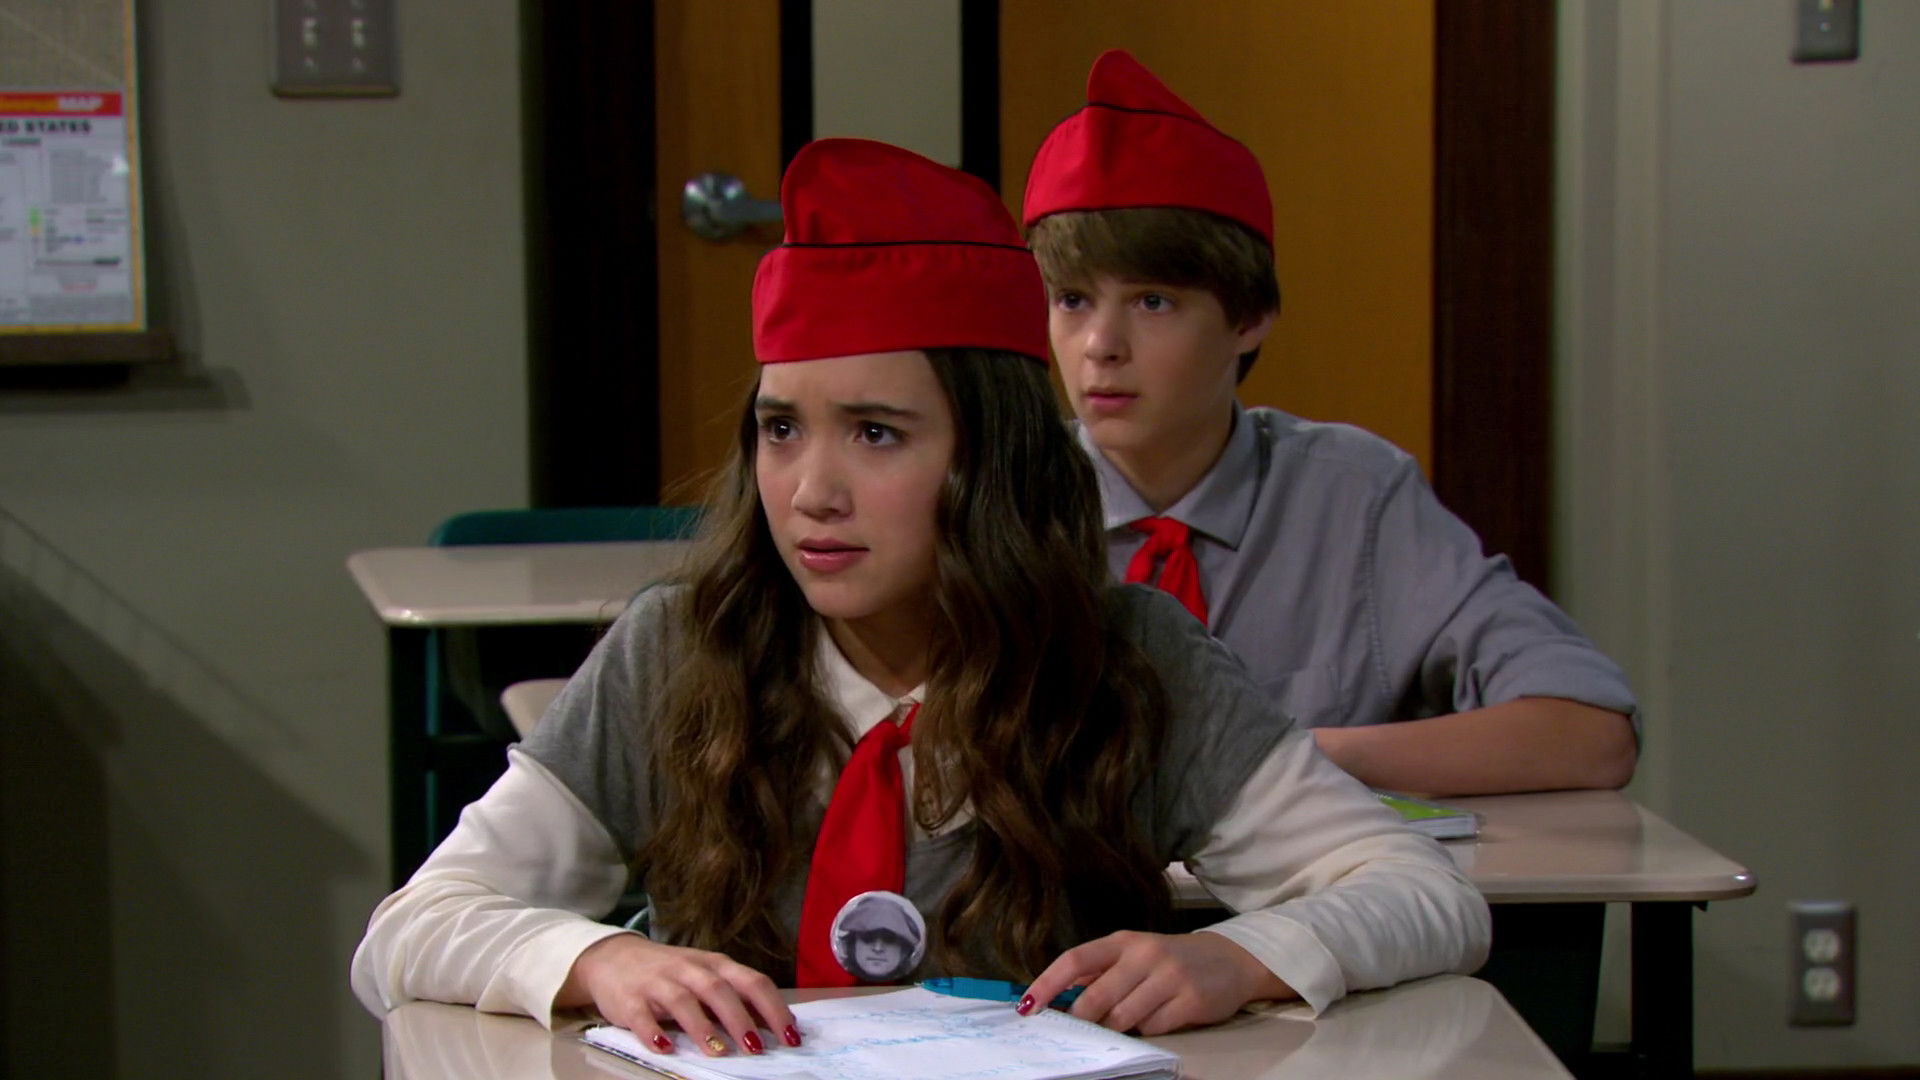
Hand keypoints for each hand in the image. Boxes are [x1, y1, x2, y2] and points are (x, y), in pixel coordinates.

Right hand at [559, 935, 797, 1056]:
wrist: (614, 957)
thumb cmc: (671, 973)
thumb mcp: (707, 977)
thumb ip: (737, 998)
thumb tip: (775, 1026)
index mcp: (716, 965)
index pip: (752, 982)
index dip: (773, 1009)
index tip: (791, 1036)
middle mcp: (689, 969)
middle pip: (719, 990)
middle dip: (740, 1019)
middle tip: (757, 1048)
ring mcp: (658, 982)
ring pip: (683, 1001)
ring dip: (702, 1027)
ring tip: (717, 1052)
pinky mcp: (630, 999)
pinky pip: (641, 1016)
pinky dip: (652, 1032)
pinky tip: (665, 1048)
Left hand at [1021, 931, 1292, 1034]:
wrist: (1229, 960)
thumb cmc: (1169, 960)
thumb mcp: (1133, 955)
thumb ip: (1098, 972)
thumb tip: (1054, 995)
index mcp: (1122, 941)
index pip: (1075, 960)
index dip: (1046, 984)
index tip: (1027, 1006)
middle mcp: (1144, 955)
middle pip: (1095, 998)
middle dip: (1082, 1020)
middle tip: (1080, 1030)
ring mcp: (1169, 977)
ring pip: (1122, 1019)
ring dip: (1118, 1028)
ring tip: (1130, 1019)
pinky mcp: (1190, 1000)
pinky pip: (1153, 1028)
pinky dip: (1148, 1031)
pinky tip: (1158, 1019)